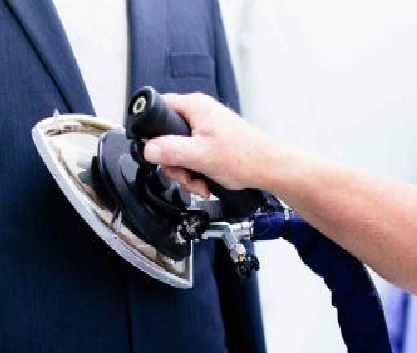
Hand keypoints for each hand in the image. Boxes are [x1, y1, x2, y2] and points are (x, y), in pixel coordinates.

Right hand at [141, 93, 286, 195]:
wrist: (269, 169)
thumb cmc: (245, 157)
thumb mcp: (199, 155)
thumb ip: (170, 150)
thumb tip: (147, 149)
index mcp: (195, 106)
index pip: (158, 107)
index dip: (151, 130)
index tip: (156, 149)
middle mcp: (199, 114)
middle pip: (166, 136)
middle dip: (172, 162)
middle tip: (183, 172)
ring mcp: (205, 129)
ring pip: (178, 151)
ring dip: (184, 172)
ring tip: (197, 181)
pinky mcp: (210, 143)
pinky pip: (191, 157)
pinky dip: (194, 172)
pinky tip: (204, 181)